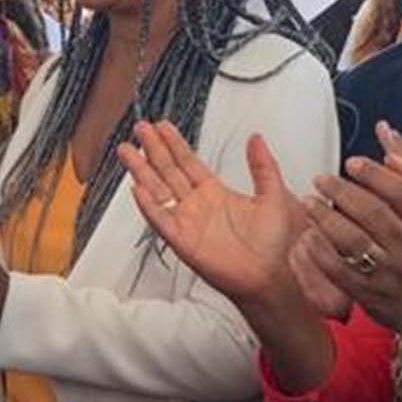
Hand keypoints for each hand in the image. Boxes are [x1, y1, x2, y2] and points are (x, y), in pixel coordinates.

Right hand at [118, 121, 298, 302]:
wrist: (270, 274)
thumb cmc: (273, 244)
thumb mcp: (273, 195)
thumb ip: (264, 166)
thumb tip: (256, 139)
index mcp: (215, 192)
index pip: (188, 162)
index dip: (174, 144)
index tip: (162, 126)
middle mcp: (197, 205)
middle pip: (168, 171)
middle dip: (153, 149)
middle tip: (140, 129)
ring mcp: (187, 222)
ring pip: (158, 191)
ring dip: (142, 171)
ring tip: (127, 151)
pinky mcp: (182, 241)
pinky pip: (161, 220)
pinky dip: (148, 205)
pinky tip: (137, 188)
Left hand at [300, 123, 401, 346]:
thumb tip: (384, 130)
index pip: (401, 193)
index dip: (374, 175)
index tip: (351, 163)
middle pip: (374, 215)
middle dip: (343, 193)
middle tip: (320, 179)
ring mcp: (389, 273)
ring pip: (355, 242)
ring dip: (327, 219)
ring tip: (309, 203)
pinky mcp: (369, 294)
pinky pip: (340, 271)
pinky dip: (322, 252)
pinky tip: (309, 236)